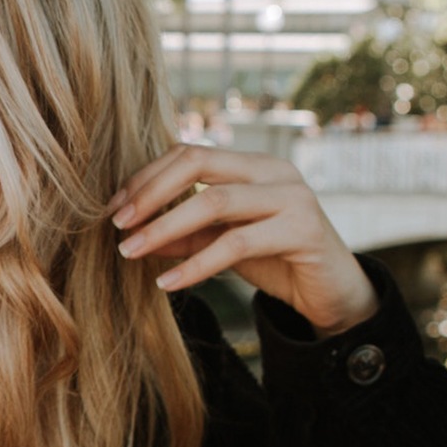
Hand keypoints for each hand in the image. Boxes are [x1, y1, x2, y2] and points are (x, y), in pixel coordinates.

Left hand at [109, 144, 376, 337]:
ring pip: (214, 201)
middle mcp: (273, 170)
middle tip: (117, 224)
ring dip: (164, 228)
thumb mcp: (219, 242)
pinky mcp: (303, 230)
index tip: (114, 208)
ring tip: (130, 252)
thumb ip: (181, 233)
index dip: (146, 177)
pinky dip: (195, 264)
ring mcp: (292, 196)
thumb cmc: (275, 259)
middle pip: (198, 162)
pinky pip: (236, 244)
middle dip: (150, 192)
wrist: (332, 293)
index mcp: (251, 163)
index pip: (189, 153)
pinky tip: (167, 282)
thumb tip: (131, 233)